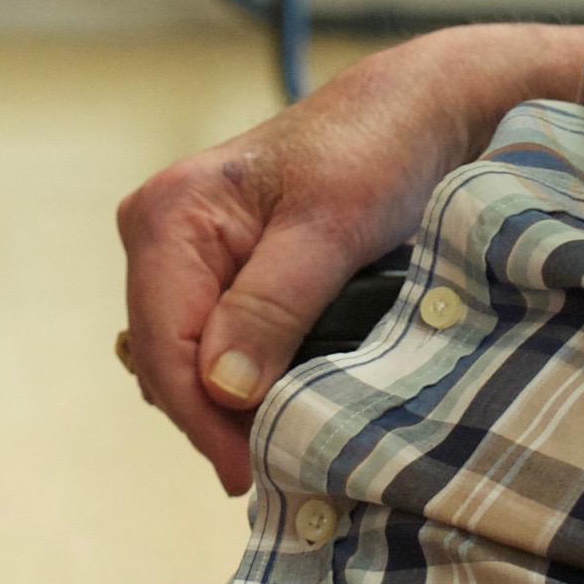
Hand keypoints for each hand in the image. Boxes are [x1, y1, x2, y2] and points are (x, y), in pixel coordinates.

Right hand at [112, 24, 583, 494]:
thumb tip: (223, 389)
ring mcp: (188, 257)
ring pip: (184, 363)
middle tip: (280, 469)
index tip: (252, 473)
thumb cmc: (379, 146)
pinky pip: (210, 348)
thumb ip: (271, 304)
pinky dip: (242, 385)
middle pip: (165, 363)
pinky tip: (284, 407)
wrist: (422, 110)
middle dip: (214, 420)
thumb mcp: (331, 225)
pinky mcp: (220, 274)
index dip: (204, 420)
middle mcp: (161, 234)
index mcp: (169, 215)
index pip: (163, 347)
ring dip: (227, 409)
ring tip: (287, 444)